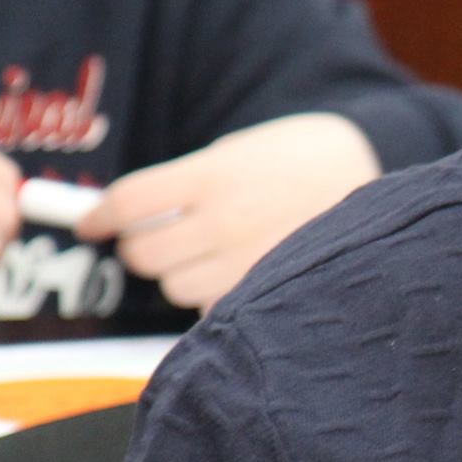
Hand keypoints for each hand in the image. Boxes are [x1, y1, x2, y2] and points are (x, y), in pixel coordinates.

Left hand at [78, 112, 379, 309]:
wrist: (372, 169)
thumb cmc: (296, 158)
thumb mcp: (235, 153)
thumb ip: (183, 186)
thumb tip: (122, 220)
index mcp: (212, 175)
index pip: (129, 201)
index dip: (99, 215)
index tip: (89, 224)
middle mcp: (227, 221)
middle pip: (145, 253)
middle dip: (142, 246)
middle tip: (158, 235)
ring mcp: (251, 260)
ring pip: (175, 287)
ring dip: (179, 273)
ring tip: (208, 253)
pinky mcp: (272, 290)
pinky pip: (215, 307)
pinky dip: (214, 295)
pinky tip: (236, 272)